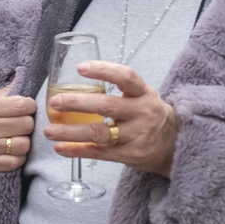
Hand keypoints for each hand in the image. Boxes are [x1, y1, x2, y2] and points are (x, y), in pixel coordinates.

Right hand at [0, 88, 36, 170]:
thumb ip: (2, 92)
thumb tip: (23, 79)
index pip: (24, 105)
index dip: (29, 105)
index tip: (24, 107)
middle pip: (27, 125)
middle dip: (26, 122)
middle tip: (18, 122)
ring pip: (24, 145)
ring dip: (23, 141)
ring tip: (15, 137)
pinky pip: (15, 163)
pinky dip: (17, 157)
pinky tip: (11, 150)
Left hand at [44, 61, 179, 177]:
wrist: (175, 144)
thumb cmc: (150, 114)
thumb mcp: (143, 95)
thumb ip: (120, 87)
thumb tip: (80, 75)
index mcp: (143, 93)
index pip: (126, 76)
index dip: (103, 70)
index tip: (80, 68)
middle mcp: (141, 113)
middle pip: (107, 106)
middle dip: (78, 103)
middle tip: (55, 101)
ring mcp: (136, 135)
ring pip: (99, 133)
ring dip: (71, 132)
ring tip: (49, 130)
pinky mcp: (130, 155)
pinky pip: (99, 153)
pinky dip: (77, 151)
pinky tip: (60, 148)